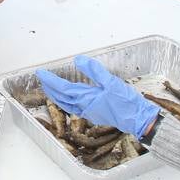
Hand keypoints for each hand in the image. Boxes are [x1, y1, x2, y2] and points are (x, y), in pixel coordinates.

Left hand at [36, 55, 158, 137]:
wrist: (138, 120)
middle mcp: (84, 107)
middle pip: (61, 97)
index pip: (63, 88)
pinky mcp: (94, 114)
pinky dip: (66, 102)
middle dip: (50, 88)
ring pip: (67, 104)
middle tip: (42, 79)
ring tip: (50, 90)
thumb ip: (94, 70)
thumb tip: (78, 60)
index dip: (51, 80)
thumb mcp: (111, 82)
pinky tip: (69, 100)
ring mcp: (89, 112)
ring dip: (56, 96)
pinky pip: (74, 108)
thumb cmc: (126, 102)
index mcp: (87, 98)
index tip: (41, 74)